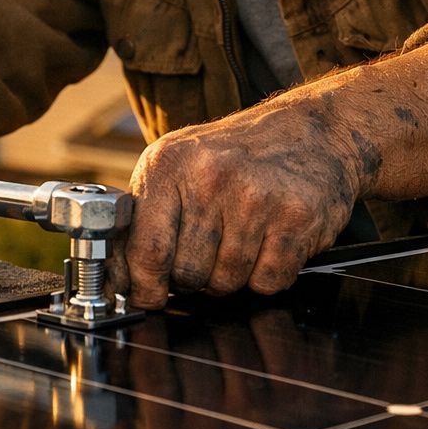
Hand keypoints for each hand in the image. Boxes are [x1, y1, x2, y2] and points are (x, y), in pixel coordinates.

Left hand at [119, 100, 376, 305]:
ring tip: (242, 238)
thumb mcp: (176, 166)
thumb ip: (143, 217)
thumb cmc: (235, 154)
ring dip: (232, 275)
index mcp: (169, 163)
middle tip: (209, 251)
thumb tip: (115, 277)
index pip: (146, 248)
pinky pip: (269, 282)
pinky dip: (269, 274)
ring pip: (227, 282)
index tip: (146, 297)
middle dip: (195, 276)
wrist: (312, 130)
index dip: (144, 285)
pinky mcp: (297, 217)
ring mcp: (256, 196)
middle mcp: (210, 176)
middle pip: (188, 273)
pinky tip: (271, 242)